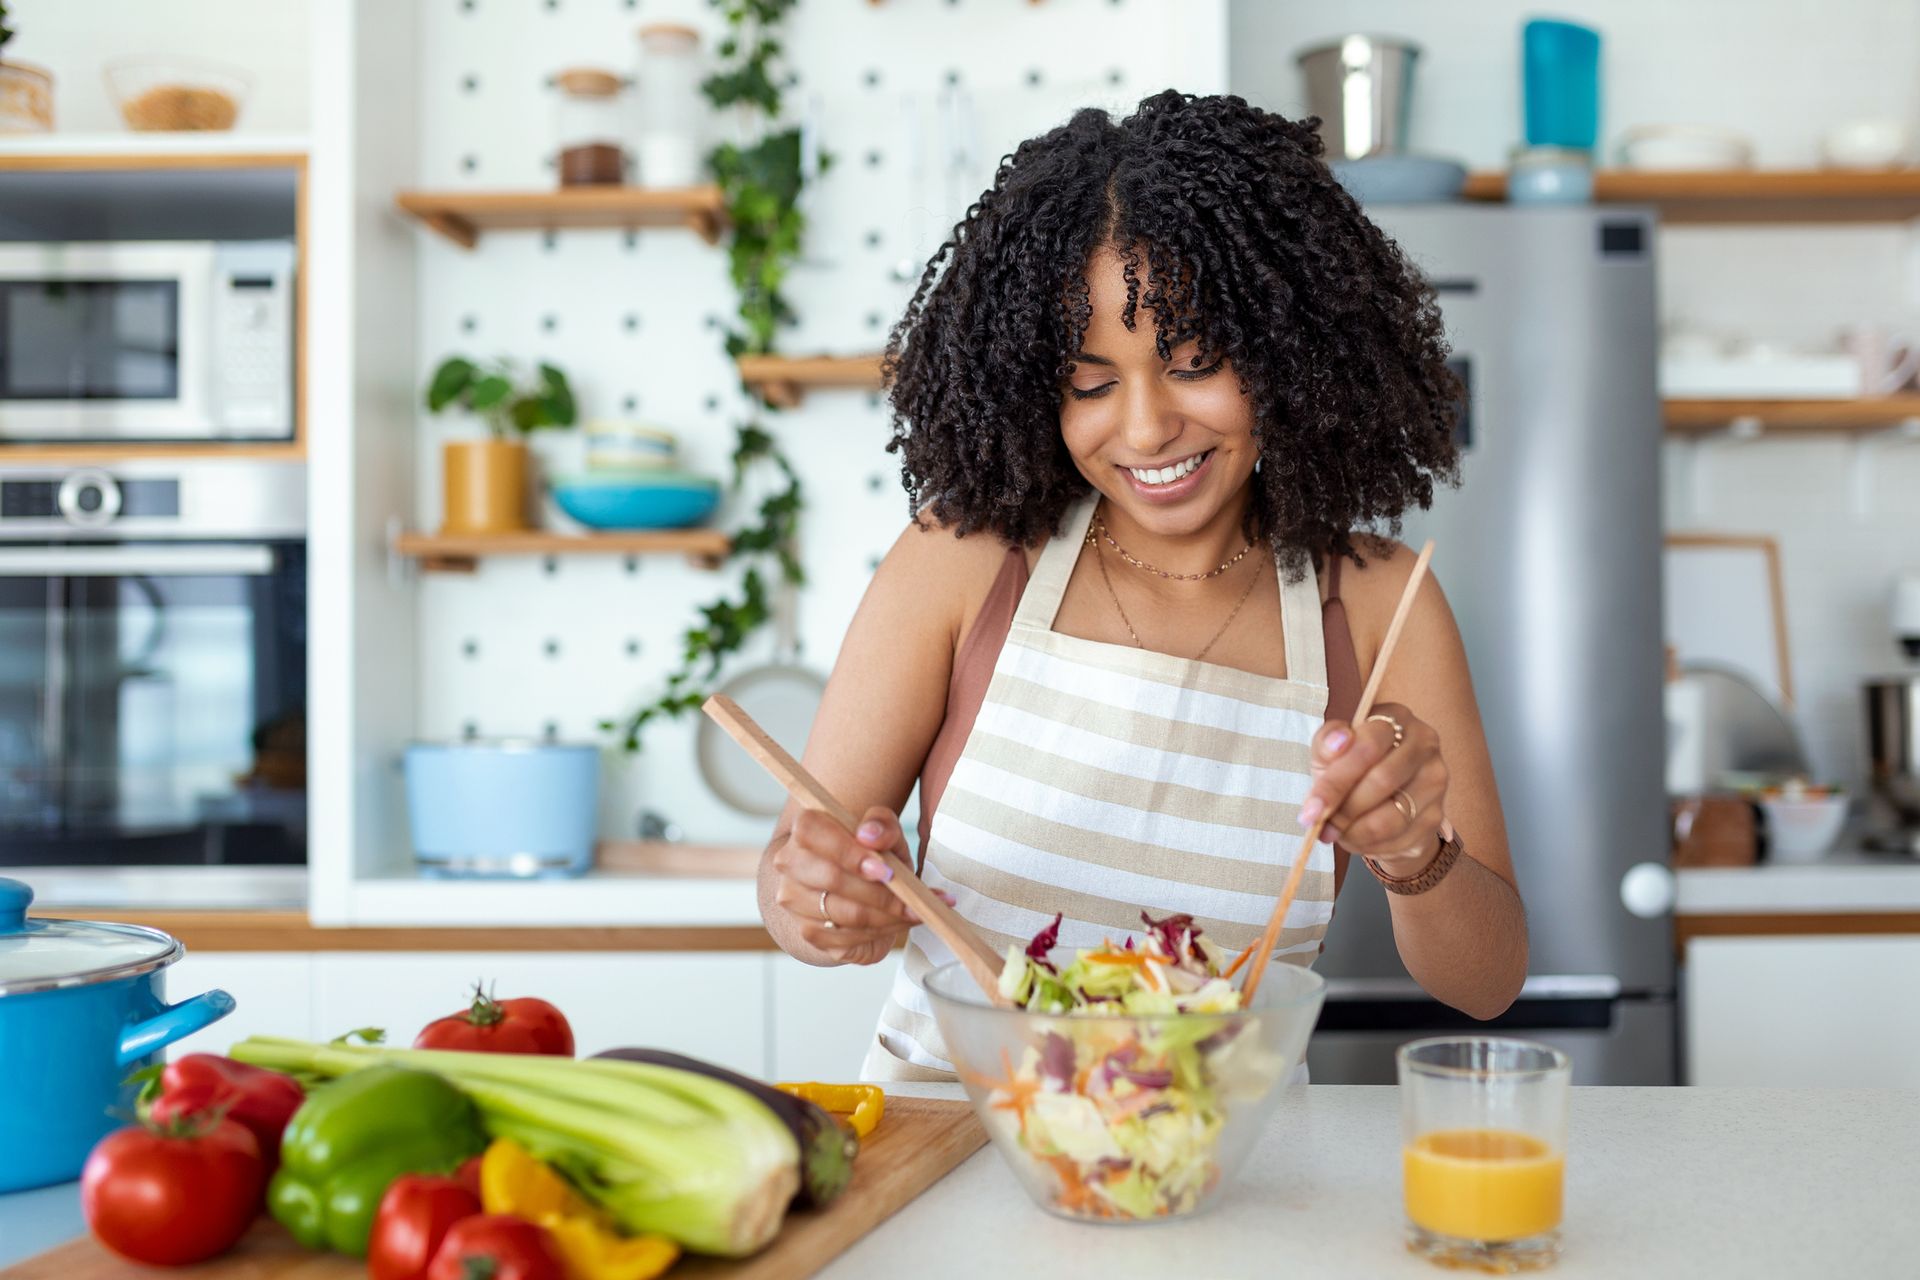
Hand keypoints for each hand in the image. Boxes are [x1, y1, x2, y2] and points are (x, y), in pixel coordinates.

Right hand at [769, 805, 953, 965]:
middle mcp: (790, 863)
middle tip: (912, 900)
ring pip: (842, 913)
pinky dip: (878, 934)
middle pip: (830, 878)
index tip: (884, 869)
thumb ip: (883, 824)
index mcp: (804, 829)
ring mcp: (794, 900)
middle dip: (878, 893)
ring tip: (913, 912)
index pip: (811, 832)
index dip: (848, 852)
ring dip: (885, 916)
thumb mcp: (886, 834)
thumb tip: (870, 835)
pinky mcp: (807, 931)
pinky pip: (845, 938)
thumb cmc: (872, 855)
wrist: (856, 890)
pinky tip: (895, 924)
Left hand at [1302, 702, 1448, 875]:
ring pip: (1392, 817)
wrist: (1380, 797)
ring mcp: (1435, 781)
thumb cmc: (1352, 767)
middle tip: (1319, 825)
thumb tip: (1338, 742)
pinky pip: (1399, 839)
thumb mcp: (1330, 750)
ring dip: (1355, 832)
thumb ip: (1326, 743)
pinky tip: (1355, 839)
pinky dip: (1369, 845)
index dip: (1337, 780)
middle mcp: (1424, 745)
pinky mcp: (1437, 815)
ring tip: (1335, 833)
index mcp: (1396, 718)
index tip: (1312, 808)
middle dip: (1343, 809)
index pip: (1369, 746)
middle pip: (1382, 780)